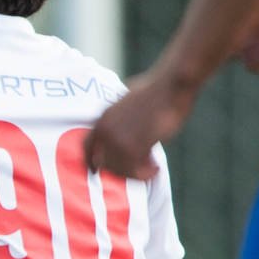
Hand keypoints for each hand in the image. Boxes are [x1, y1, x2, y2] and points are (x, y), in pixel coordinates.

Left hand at [83, 70, 198, 180]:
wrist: (172, 84)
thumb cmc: (156, 89)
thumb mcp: (127, 101)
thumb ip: (119, 117)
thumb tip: (123, 128)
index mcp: (102, 119)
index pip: (87, 147)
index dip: (89, 161)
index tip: (95, 171)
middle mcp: (106, 131)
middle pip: (105, 163)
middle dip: (120, 169)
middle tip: (138, 168)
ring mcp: (118, 140)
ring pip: (121, 169)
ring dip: (136, 172)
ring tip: (151, 168)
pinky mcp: (135, 147)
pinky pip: (136, 170)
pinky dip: (146, 173)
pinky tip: (155, 169)